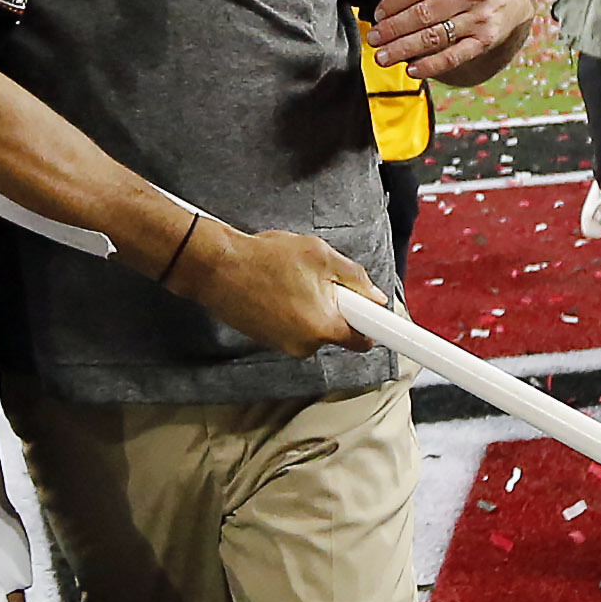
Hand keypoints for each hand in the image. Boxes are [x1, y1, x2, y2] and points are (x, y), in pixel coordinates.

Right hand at [177, 222, 375, 356]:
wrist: (216, 267)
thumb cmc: (265, 258)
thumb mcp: (320, 255)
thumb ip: (354, 278)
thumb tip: (374, 296)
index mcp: (323, 327)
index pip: (364, 340)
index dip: (375, 325)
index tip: (384, 321)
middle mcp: (305, 346)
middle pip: (336, 331)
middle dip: (334, 307)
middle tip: (318, 279)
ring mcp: (283, 346)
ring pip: (313, 328)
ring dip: (310, 307)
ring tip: (289, 280)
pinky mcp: (267, 341)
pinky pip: (292, 328)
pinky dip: (290, 311)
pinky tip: (274, 288)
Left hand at [368, 0, 528, 72]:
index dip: (394, 2)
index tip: (378, 14)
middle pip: (424, 14)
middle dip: (394, 29)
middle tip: (373, 39)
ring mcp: (480, 19)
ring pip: (436, 37)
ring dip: (405, 50)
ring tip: (382, 57)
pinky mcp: (485, 41)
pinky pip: (455, 56)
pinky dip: (433, 65)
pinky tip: (412, 70)